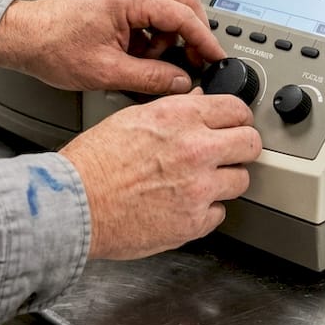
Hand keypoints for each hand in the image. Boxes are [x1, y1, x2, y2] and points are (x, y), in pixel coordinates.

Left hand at [0, 0, 224, 94]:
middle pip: (183, 0)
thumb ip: (151, 78)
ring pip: (168, 4)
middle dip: (194, 31)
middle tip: (197, 60)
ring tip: (155, 62)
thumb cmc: (52, 47)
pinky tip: (141, 55)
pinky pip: (151, 11)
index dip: (204, 38)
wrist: (23, 37)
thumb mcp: (107, 72)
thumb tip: (180, 83)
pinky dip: (155, 33)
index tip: (216, 57)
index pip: (182, 13)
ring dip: (171, 34)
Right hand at [60, 90, 260, 259]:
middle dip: (242, 148)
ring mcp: (198, 188)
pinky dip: (206, 211)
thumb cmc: (93, 163)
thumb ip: (173, 111)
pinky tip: (184, 205)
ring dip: (225, 181)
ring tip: (200, 182)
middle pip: (251, 144)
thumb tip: (198, 102)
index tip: (236, 124)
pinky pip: (219, 213)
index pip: (236, 109)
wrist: (74, 204)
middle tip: (230, 153)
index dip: (238, 118)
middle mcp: (196, 149)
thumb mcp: (132, 118)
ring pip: (241, 181)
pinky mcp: (193, 222)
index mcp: (180, 117)